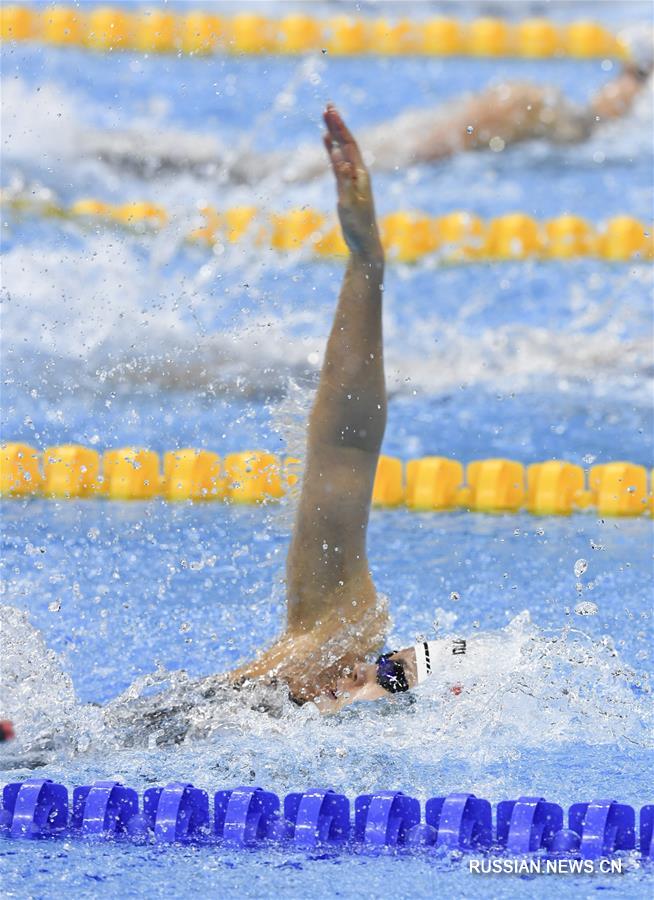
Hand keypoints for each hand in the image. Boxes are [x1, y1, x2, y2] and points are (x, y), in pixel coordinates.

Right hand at [323, 104, 382, 259]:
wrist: (364, 243)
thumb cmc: (357, 224)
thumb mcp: (348, 201)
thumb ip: (343, 178)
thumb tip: (339, 156)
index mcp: (360, 174)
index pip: (350, 144)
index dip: (340, 127)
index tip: (330, 110)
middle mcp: (359, 173)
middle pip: (348, 143)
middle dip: (337, 125)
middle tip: (327, 106)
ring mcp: (353, 179)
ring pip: (344, 151)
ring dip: (336, 134)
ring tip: (327, 118)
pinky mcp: (347, 186)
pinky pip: (339, 163)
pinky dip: (333, 151)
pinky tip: (328, 143)